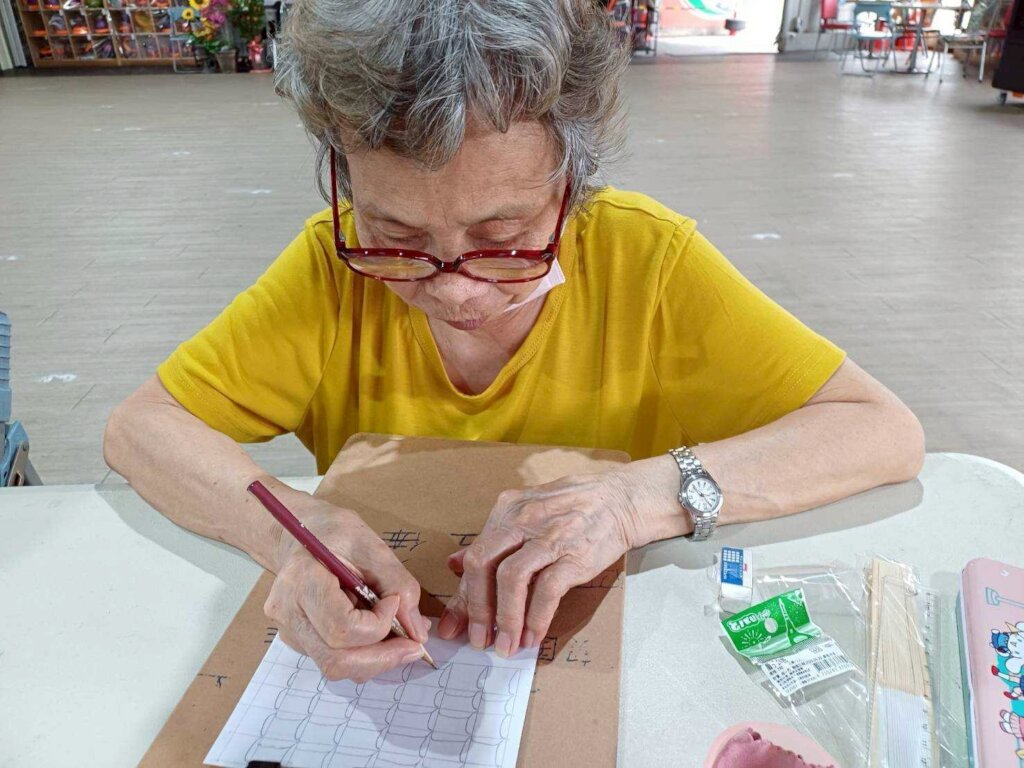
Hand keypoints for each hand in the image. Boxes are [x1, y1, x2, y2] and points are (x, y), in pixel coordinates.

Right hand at [264, 492, 429, 681]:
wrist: (301, 533)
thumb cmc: (335, 533)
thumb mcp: (372, 546)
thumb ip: (398, 584)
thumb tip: (417, 632)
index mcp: (301, 581)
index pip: (341, 628)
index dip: (378, 624)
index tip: (396, 602)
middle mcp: (288, 613)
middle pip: (336, 659)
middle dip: (382, 657)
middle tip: (414, 646)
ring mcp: (291, 631)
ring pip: (336, 666)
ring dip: (376, 659)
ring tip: (399, 637)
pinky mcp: (300, 641)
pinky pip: (335, 659)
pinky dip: (364, 654)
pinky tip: (377, 632)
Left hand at [436, 469, 646, 657]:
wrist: (621, 500)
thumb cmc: (572, 509)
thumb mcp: (527, 513)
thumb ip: (492, 540)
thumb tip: (453, 564)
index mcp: (506, 510)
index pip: (473, 554)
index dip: (462, 595)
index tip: (454, 626)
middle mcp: (522, 520)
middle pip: (482, 564)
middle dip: (476, 608)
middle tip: (478, 640)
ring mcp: (549, 536)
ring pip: (511, 578)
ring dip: (505, 618)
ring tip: (506, 645)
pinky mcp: (574, 554)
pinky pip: (547, 590)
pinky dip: (536, 617)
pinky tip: (533, 635)